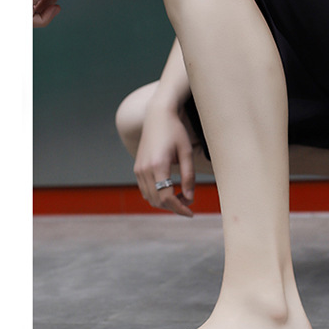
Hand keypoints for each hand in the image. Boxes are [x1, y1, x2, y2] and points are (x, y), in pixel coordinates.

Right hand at [133, 101, 195, 216]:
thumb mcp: (187, 153)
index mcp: (158, 165)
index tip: (191, 212)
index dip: (180, 208)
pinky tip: (170, 190)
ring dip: (165, 202)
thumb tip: (190, 198)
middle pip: (157, 201)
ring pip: (150, 198)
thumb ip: (189, 177)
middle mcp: (145, 169)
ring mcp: (138, 169)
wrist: (158, 116)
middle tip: (189, 202)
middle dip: (174, 206)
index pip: (167, 197)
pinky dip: (157, 195)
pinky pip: (145, 190)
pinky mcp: (137, 168)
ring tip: (182, 196)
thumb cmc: (175, 132)